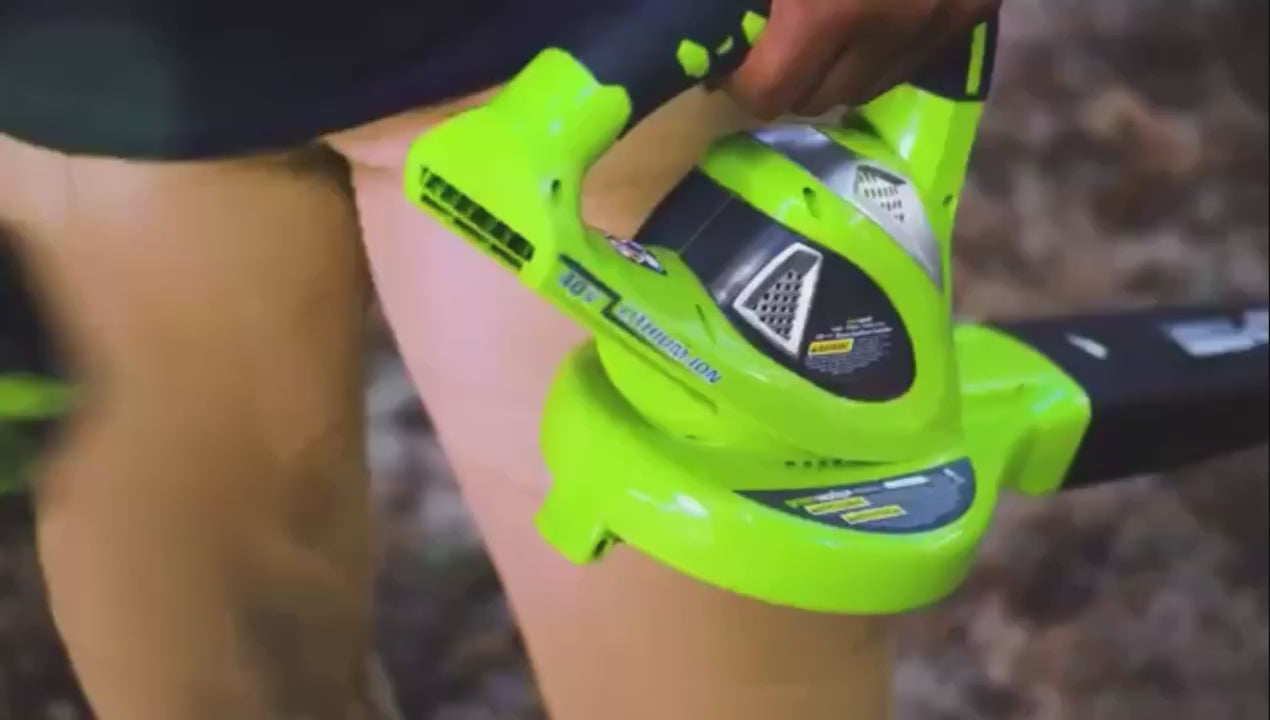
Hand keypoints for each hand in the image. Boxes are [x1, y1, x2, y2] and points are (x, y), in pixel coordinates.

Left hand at [726, 0, 1001, 117]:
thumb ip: (759, 4)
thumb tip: (726, 33)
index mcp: (828, 9)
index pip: (768, 91)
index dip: (741, 79)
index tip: (729, 62)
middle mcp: (890, 26)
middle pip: (817, 98)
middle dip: (787, 79)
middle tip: (771, 45)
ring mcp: (940, 19)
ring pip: (867, 88)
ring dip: (838, 72)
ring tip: (821, 30)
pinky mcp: (975, 8)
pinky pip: (912, 60)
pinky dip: (884, 51)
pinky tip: (870, 17)